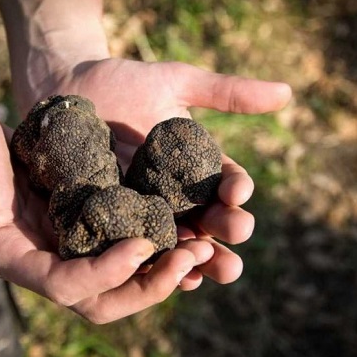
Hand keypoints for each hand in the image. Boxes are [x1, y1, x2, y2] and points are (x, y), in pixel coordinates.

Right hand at [0, 102, 217, 322]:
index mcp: (12, 256)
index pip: (63, 285)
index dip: (103, 273)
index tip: (142, 246)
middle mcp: (42, 260)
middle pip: (99, 298)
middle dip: (146, 286)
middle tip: (192, 259)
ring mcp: (62, 246)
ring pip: (117, 279)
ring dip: (160, 271)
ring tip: (204, 249)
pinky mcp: (79, 225)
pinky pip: (119, 246)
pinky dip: (153, 246)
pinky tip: (186, 229)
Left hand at [21, 58, 291, 289]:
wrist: (68, 89)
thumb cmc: (123, 82)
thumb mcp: (176, 81)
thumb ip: (227, 93)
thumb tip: (287, 92)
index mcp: (196, 168)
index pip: (224, 185)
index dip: (235, 189)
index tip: (238, 190)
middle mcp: (177, 196)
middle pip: (209, 221)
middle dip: (226, 230)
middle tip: (237, 232)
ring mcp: (145, 213)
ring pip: (180, 243)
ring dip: (199, 257)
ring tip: (211, 265)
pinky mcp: (113, 224)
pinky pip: (137, 249)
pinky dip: (155, 264)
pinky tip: (168, 275)